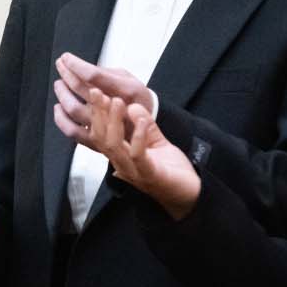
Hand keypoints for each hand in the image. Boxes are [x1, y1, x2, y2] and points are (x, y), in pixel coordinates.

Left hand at [51, 53, 155, 140]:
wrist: (146, 127)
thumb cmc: (135, 99)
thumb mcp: (128, 78)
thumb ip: (105, 72)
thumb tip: (79, 66)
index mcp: (125, 90)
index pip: (92, 75)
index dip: (75, 64)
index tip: (66, 58)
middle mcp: (114, 108)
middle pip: (80, 89)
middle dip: (66, 74)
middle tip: (61, 66)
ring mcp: (104, 125)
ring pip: (73, 108)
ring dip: (62, 93)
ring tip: (59, 84)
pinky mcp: (97, 140)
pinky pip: (71, 131)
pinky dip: (60, 118)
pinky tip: (59, 108)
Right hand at [68, 88, 199, 219]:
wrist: (190, 194)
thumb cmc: (171, 170)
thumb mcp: (156, 140)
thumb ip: (144, 124)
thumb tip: (132, 105)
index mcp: (121, 156)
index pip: (99, 133)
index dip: (96, 113)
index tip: (95, 92)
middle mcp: (122, 164)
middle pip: (101, 138)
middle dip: (98, 114)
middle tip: (97, 92)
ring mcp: (134, 172)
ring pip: (114, 146)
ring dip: (114, 121)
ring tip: (117, 102)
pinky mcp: (150, 175)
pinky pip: (138, 155)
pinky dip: (139, 135)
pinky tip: (142, 119)